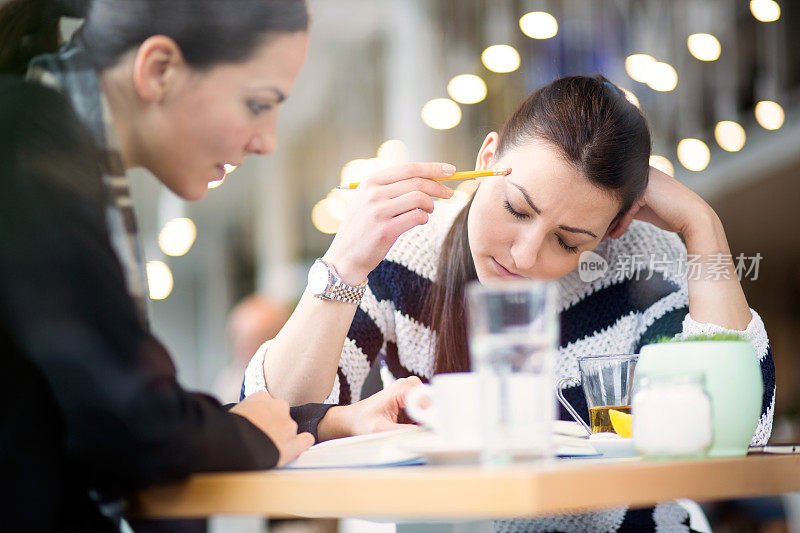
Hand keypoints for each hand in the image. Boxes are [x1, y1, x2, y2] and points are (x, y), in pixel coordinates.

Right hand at [230, 391, 314, 466]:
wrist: (232, 445)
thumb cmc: (226, 430)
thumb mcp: (231, 411)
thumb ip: (244, 410)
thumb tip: (243, 416)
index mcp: (262, 397)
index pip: (266, 403)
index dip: (261, 415)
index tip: (255, 423)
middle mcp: (279, 407)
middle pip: (280, 414)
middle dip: (273, 424)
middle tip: (260, 437)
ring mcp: (288, 425)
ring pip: (290, 429)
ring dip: (282, 437)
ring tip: (266, 448)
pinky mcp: (293, 443)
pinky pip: (306, 440)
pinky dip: (302, 444)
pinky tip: (294, 448)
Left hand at [317, 376, 423, 440]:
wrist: (354, 418)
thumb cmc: (363, 421)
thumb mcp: (380, 430)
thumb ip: (401, 431)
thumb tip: (422, 435)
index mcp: (400, 389)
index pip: (426, 398)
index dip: (432, 413)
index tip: (433, 428)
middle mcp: (407, 386)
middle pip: (432, 400)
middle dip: (432, 416)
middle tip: (428, 431)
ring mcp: (410, 392)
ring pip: (431, 404)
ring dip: (428, 418)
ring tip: (416, 429)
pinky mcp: (411, 400)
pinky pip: (426, 409)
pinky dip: (424, 419)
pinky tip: (414, 427)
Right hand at [324, 163, 455, 283]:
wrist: (346, 256)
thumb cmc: (364, 227)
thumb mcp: (369, 200)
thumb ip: (391, 187)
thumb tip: (427, 177)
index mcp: (371, 182)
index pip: (408, 168)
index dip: (432, 168)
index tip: (450, 170)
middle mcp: (373, 194)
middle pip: (417, 182)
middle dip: (439, 186)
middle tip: (450, 193)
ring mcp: (378, 212)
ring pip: (419, 199)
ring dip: (431, 205)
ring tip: (429, 210)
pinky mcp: (385, 230)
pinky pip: (417, 217)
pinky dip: (424, 218)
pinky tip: (421, 220)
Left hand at [607, 167, 718, 240]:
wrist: (693, 217)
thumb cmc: (671, 214)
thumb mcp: (644, 208)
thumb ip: (629, 206)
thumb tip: (609, 217)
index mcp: (640, 174)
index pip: (617, 192)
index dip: (609, 211)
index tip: (603, 227)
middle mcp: (641, 173)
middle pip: (615, 196)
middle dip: (606, 215)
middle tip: (598, 232)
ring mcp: (643, 179)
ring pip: (618, 203)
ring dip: (610, 221)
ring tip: (604, 235)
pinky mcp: (645, 189)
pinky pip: (627, 208)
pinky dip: (621, 222)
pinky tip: (617, 234)